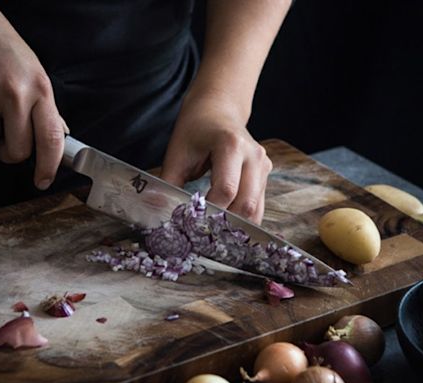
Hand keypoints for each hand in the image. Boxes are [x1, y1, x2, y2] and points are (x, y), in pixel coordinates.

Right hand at [0, 1, 64, 189]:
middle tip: (6, 135)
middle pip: (16, 151)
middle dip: (9, 151)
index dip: (48, 167)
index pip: (51, 139)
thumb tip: (61, 134)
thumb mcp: (35, 73)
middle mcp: (15, 95)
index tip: (43, 181)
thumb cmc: (3, 49)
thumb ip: (46, 107)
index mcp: (40, 90)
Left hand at [160, 91, 272, 222]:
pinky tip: (224, 222)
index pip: (226, 190)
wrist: (217, 109)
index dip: (209, 211)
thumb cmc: (195, 129)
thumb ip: (168, 183)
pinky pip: (258, 205)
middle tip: (202, 232)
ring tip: (212, 230)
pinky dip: (242, 218)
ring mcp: (263, 166)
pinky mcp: (265, 174)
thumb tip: (158, 209)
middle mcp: (254, 156)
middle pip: (246, 204)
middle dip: (224, 223)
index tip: (191, 221)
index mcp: (232, 146)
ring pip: (256, 209)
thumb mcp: (176, 154)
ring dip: (235, 224)